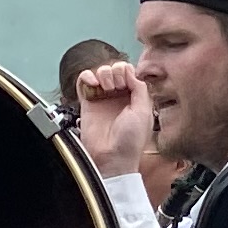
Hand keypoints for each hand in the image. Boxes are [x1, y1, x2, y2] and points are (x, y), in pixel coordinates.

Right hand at [72, 60, 152, 178]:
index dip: (127, 72)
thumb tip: (130, 72)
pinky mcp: (87, 103)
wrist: (112, 158)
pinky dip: (87, 77)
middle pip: (114, 69)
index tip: (127, 83)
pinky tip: (93, 84)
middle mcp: (118, 96)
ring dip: (103, 74)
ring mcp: (102, 98)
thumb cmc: (130, 141)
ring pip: (100, 72)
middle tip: (117, 86)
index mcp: (134, 97)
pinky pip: (83, 81)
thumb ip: (140, 88)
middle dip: (116, 72)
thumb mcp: (144, 112)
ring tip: (106, 89)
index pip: (129, 72)